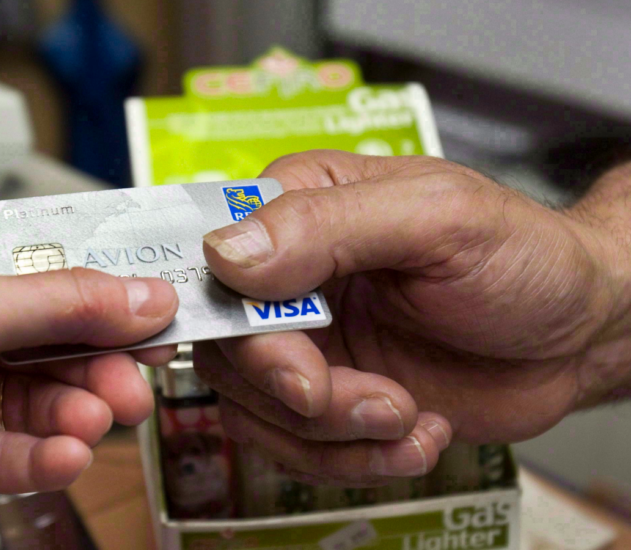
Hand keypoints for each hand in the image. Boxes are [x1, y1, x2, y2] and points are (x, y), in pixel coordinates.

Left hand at [0, 230, 178, 548]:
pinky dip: (42, 457)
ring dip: (75, 415)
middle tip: (136, 384)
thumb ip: (64, 304)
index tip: (161, 314)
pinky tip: (64, 457)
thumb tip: (147, 293)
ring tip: (95, 423)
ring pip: (40, 405)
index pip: (53, 278)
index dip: (109, 297)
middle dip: (100, 366)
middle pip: (56, 346)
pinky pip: (10, 455)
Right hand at [196, 150, 630, 485]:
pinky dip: (356, 461)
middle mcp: (287, 279)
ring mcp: (305, 343)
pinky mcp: (329, 399)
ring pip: (253, 409)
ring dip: (334, 433)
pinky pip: (294, 449)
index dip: (231, 320)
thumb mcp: (438, 219)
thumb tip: (226, 253)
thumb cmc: (522, 257)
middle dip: (299, 391)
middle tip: (377, 398)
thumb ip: (328, 225)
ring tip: (408, 415)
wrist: (576, 335)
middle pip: (227, 349)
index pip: (212, 263)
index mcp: (297, 209)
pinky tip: (418, 433)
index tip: (292, 360)